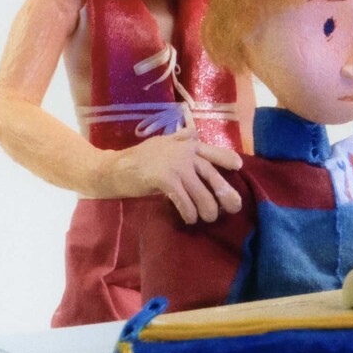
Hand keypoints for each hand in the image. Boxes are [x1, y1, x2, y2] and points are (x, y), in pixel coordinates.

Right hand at [102, 129, 243, 223]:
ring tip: (208, 219)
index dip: (226, 158)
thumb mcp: (163, 143)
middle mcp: (184, 152)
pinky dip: (188, 212)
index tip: (239, 166)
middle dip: (224, 192)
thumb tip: (195, 134)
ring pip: (200, 191)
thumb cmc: (139, 158)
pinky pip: (183, 199)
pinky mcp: (164, 178)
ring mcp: (175, 165)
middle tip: (235, 207)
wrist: (114, 168)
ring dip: (206, 208)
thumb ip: (180, 139)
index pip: (212, 151)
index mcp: (186, 144)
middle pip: (211, 174)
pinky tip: (189, 219)